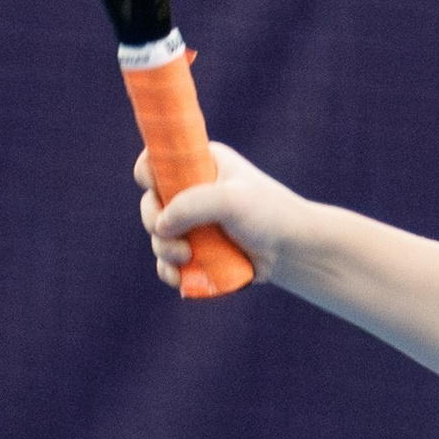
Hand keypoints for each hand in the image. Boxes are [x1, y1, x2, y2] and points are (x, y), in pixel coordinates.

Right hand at [134, 138, 302, 290]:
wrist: (290, 250)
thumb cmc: (267, 214)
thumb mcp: (231, 200)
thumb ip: (192, 206)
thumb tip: (160, 226)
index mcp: (197, 164)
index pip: (155, 160)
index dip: (148, 173)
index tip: (155, 188)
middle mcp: (190, 191)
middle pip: (150, 203)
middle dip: (154, 222)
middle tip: (174, 236)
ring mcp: (191, 223)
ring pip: (158, 236)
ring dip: (164, 250)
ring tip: (186, 258)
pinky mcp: (195, 251)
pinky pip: (168, 262)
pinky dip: (169, 270)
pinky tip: (179, 277)